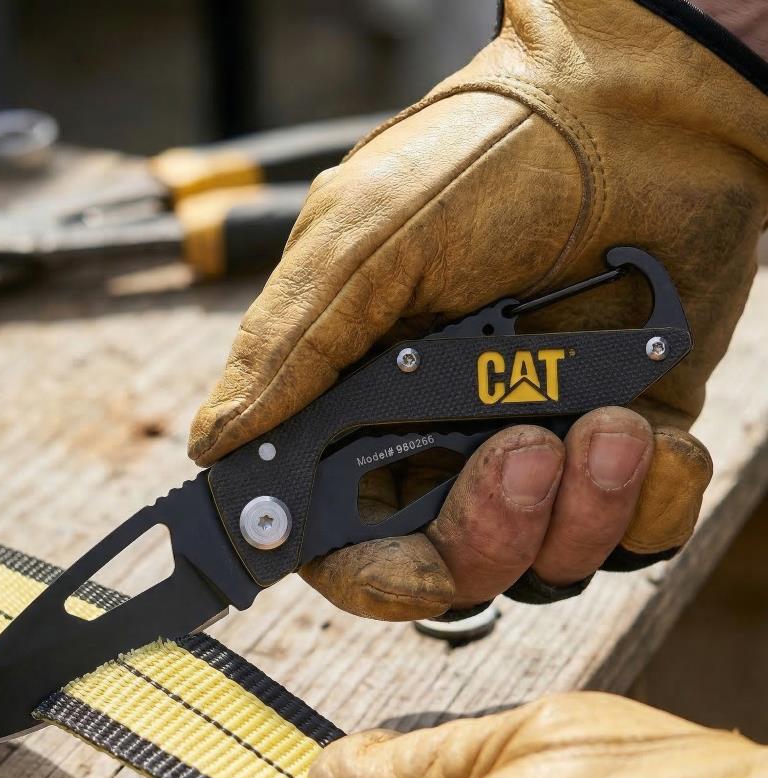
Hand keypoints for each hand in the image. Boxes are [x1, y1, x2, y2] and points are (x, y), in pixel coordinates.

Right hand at [189, 0, 767, 619]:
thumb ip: (290, 347)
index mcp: (358, 406)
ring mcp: (532, 449)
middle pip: (447, 568)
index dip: (372, 574)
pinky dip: (649, 498)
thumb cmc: (489, 158)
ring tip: (605, 418)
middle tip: (525, 450)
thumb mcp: (364, 237)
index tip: (414, 572)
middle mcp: (439, 442)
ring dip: (580, 511)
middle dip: (488, 538)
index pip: (341, 537)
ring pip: (543, 564)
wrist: (643, 115)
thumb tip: (214, 443)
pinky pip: (638, 532)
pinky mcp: (619, 449)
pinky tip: (644, 426)